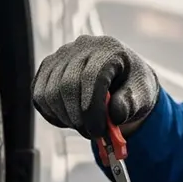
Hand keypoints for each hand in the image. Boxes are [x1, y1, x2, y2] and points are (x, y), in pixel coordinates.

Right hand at [31, 34, 159, 139]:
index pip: (92, 76)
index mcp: (109, 49)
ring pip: (49, 93)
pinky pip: (39, 96)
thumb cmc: (133, 87)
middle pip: (67, 85)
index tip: (99, 132)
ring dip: (66, 118)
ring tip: (85, 126)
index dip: (92, 108)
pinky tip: (71, 119)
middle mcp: (81, 47)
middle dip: (79, 117)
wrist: (123, 80)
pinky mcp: (47, 68)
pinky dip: (53, 115)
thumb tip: (114, 116)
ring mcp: (61, 56)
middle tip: (92, 134)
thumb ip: (131, 104)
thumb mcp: (143, 96)